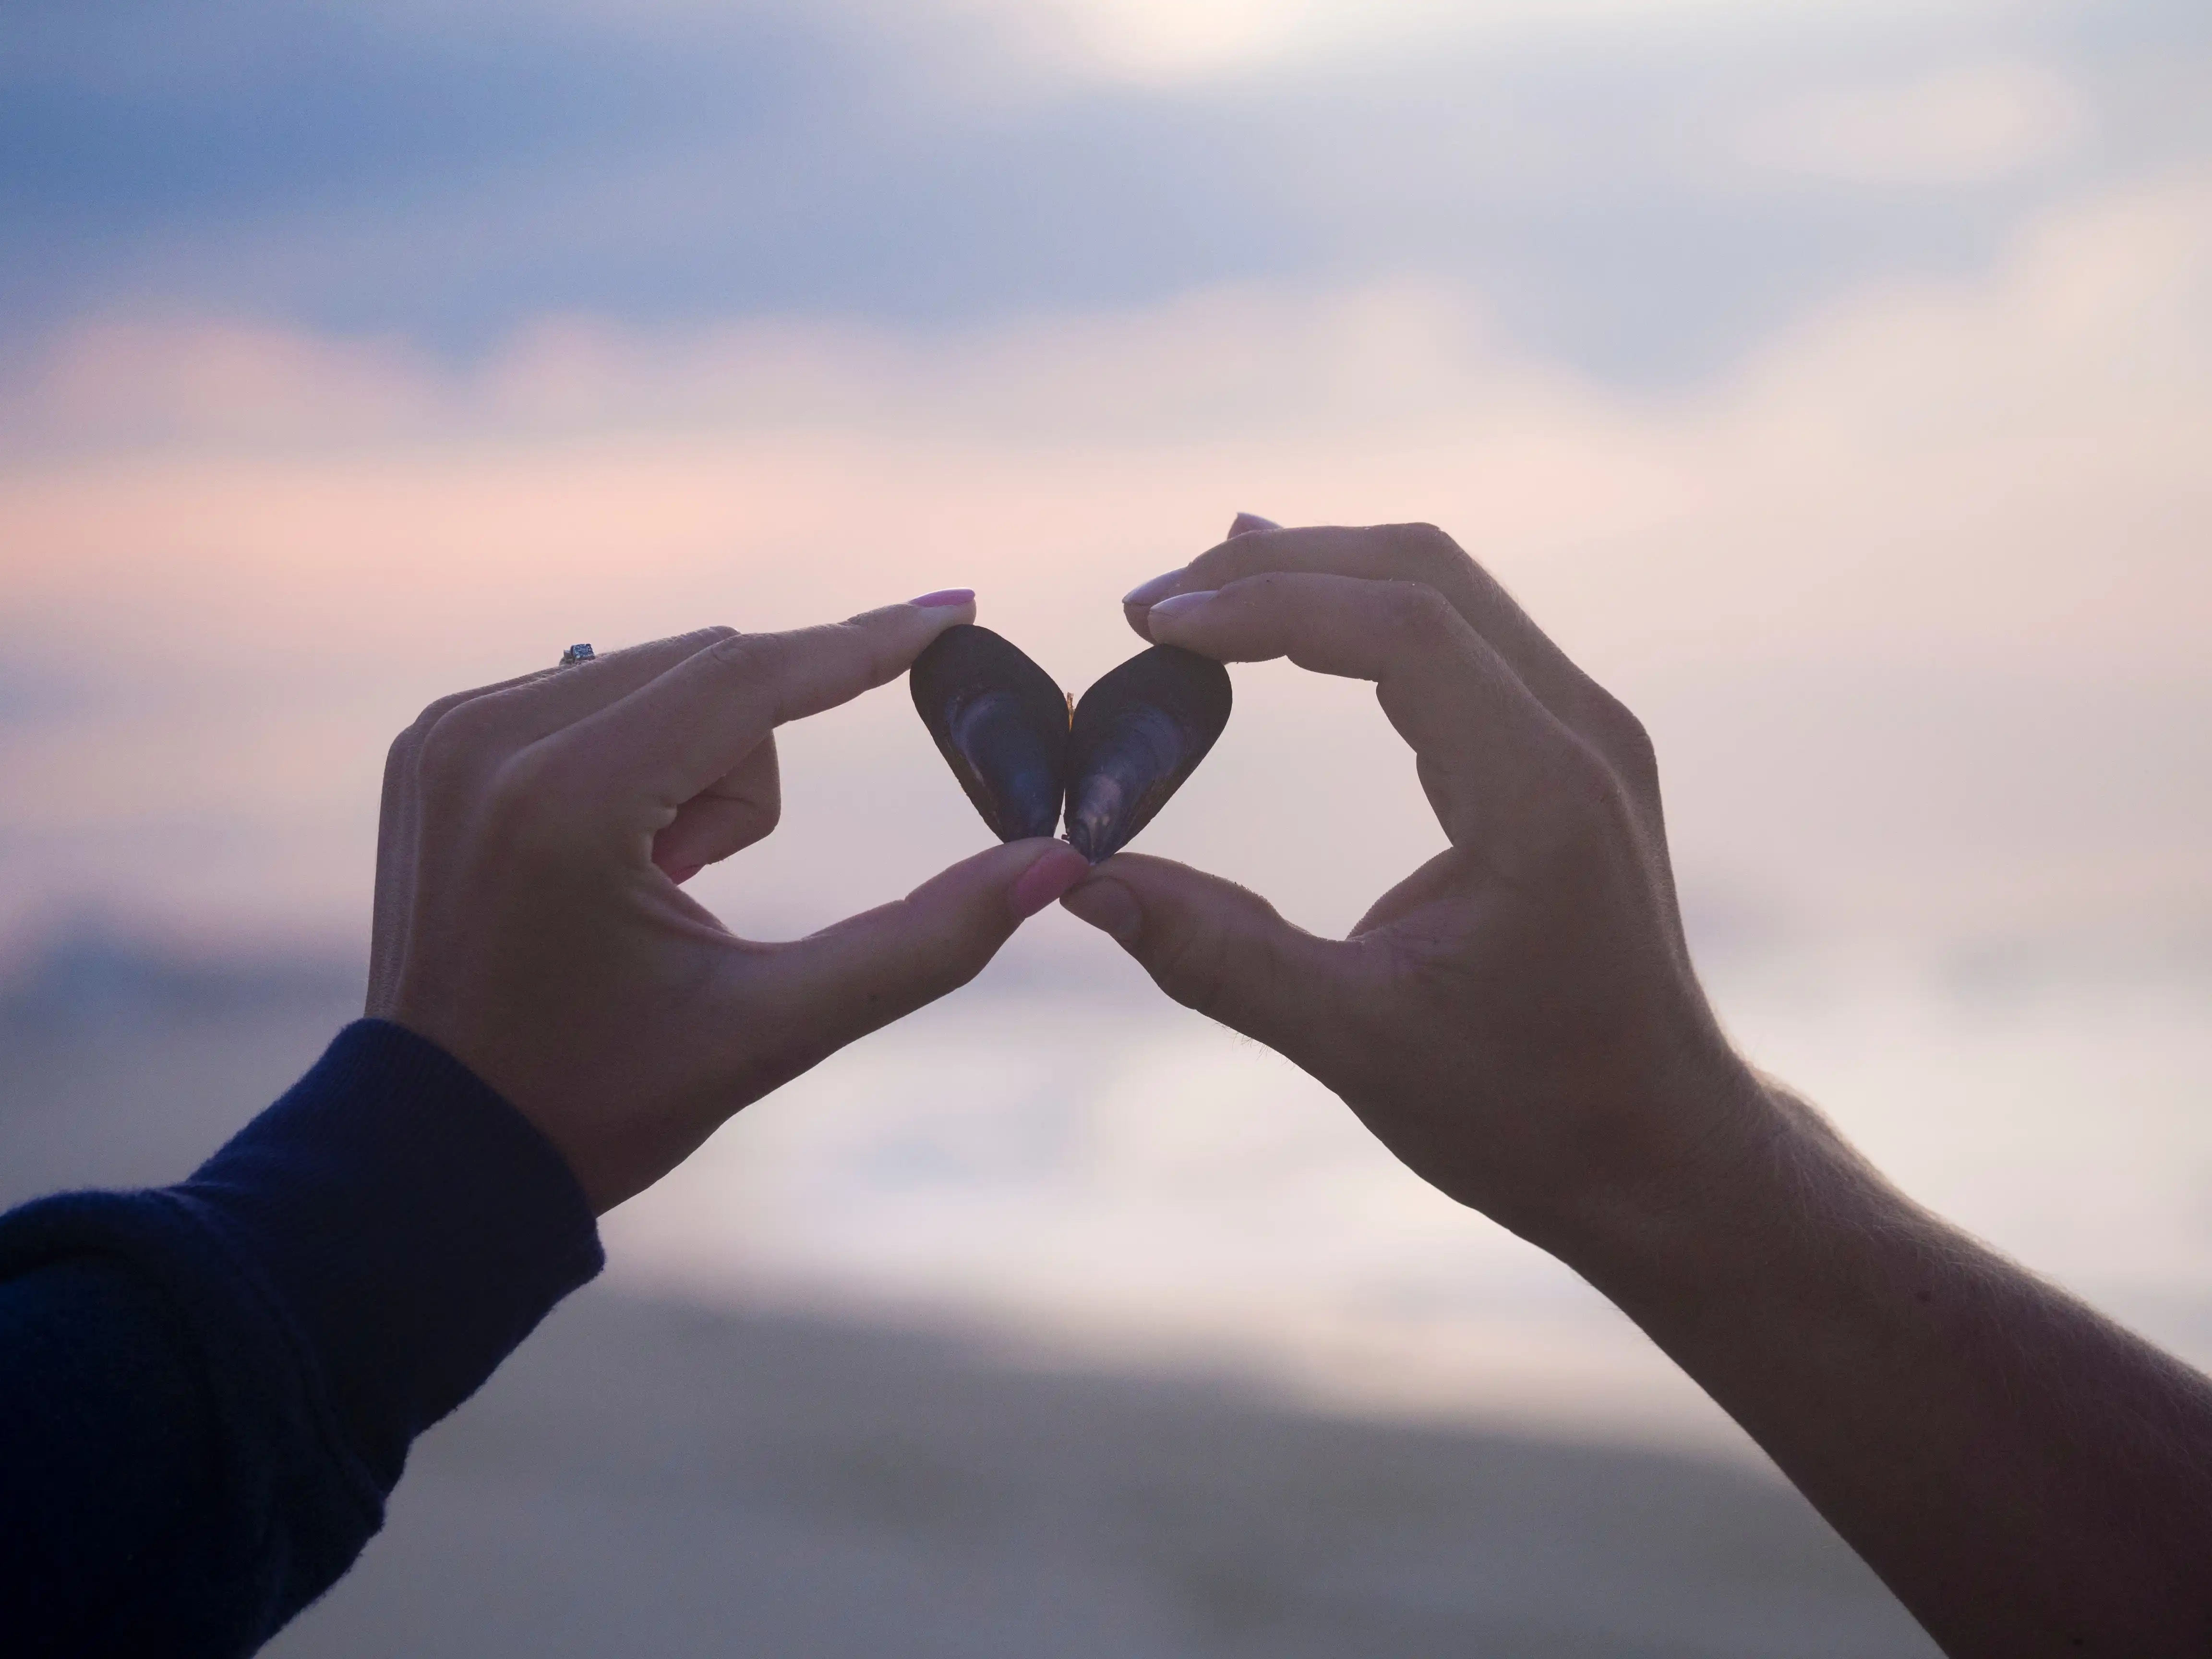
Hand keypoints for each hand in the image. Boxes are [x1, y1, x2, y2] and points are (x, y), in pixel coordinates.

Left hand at [368, 600, 1090, 1212]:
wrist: (438, 1151)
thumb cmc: (603, 1100)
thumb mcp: (774, 1031)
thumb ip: (924, 943)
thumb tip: (1057, 864)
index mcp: (565, 805)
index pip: (749, 675)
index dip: (867, 643)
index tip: (957, 610)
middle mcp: (489, 739)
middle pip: (713, 670)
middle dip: (748, 774)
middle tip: (694, 888)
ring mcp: (447, 733)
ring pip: (660, 674)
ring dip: (693, 766)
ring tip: (647, 887)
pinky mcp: (433, 740)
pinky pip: (593, 690)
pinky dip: (634, 759)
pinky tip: (602, 863)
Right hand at [1073, 519, 1769, 1253]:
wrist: (1659, 1151)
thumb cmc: (1527, 1111)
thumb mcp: (1356, 1043)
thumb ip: (1216, 955)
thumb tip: (1077, 883)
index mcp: (1543, 796)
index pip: (1402, 626)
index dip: (1266, 604)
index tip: (1153, 624)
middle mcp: (1582, 736)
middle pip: (1424, 572)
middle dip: (1279, 566)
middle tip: (1150, 604)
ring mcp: (1588, 736)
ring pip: (1446, 590)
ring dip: (1320, 576)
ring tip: (1198, 593)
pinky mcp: (1571, 755)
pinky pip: (1463, 637)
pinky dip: (1366, 616)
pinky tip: (1294, 622)